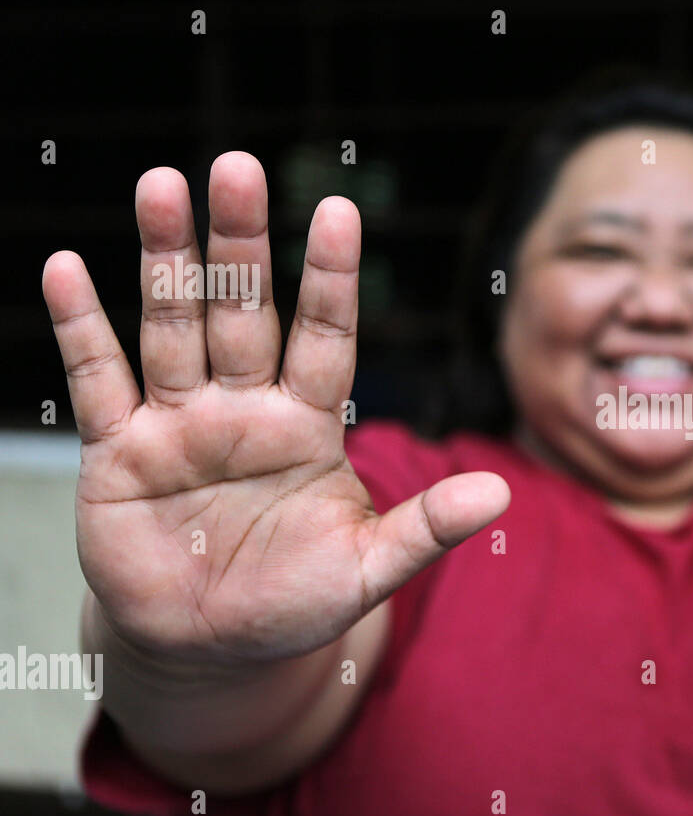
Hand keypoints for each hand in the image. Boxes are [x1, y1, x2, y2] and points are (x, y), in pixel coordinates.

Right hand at [44, 152, 508, 665]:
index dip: (329, 277)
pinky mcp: (117, 453)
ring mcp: (180, 424)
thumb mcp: (368, 570)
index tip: (339, 210)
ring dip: (166, 260)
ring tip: (162, 185)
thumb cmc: (296, 601)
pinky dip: (82, 328)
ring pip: (173, 327)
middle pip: (245, 311)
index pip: (325, 335)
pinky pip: (100, 380)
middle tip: (237, 167)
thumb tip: (502, 493)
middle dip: (240, 244)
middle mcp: (245, 408)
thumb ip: (427, 528)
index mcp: (309, 425)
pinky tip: (66, 268)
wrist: (214, 648)